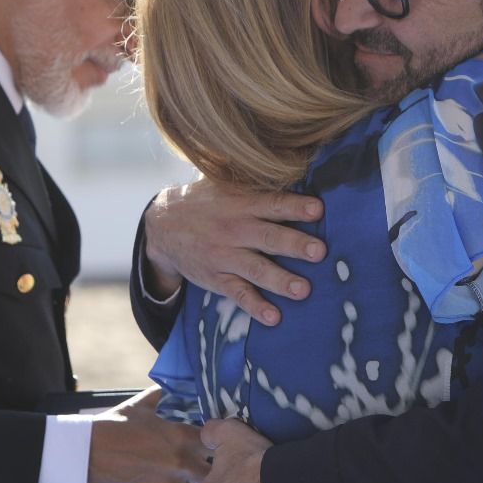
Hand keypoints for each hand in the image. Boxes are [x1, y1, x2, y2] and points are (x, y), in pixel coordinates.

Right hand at [87, 387, 209, 482]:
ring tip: (185, 479)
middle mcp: (182, 464)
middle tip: (204, 465)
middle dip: (213, 469)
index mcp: (182, 437)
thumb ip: (162, 395)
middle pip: (215, 473)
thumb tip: (174, 383)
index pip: (218, 442)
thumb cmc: (113, 428)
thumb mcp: (141, 407)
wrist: (88, 457)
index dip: (218, 442)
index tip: (213, 442)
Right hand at [143, 179, 325, 325]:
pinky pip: (237, 293)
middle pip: (268, 237)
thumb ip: (255, 182)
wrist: (163, 225)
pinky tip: (273, 317)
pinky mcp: (216, 278)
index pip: (272, 203)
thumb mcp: (225, 184)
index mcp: (241, 203)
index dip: (295, 206)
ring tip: (303, 290)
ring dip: (280, 280)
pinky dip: (255, 306)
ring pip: (256, 269)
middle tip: (319, 252)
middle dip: (294, 244)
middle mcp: (234, 229)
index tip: (317, 209)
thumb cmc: (207, 202)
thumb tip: (294, 164)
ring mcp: (224, 255)